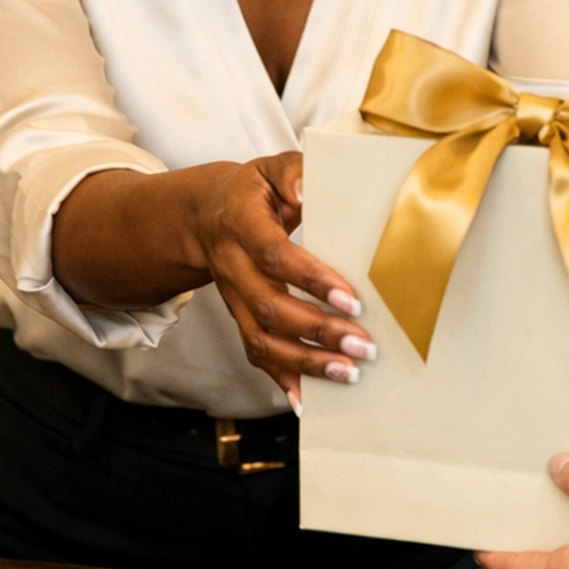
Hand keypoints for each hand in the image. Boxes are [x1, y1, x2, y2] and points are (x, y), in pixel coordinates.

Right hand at [192, 152, 373, 411]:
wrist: (204, 215)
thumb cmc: (253, 190)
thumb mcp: (271, 167)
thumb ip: (293, 172)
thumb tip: (306, 190)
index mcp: (241, 225)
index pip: (276, 257)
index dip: (312, 280)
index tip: (352, 300)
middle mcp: (232, 267)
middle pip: (270, 308)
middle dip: (318, 331)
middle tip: (363, 347)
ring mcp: (233, 298)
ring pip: (261, 339)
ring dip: (305, 362)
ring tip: (348, 374)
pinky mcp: (238, 317)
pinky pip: (255, 353)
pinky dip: (281, 380)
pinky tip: (307, 401)